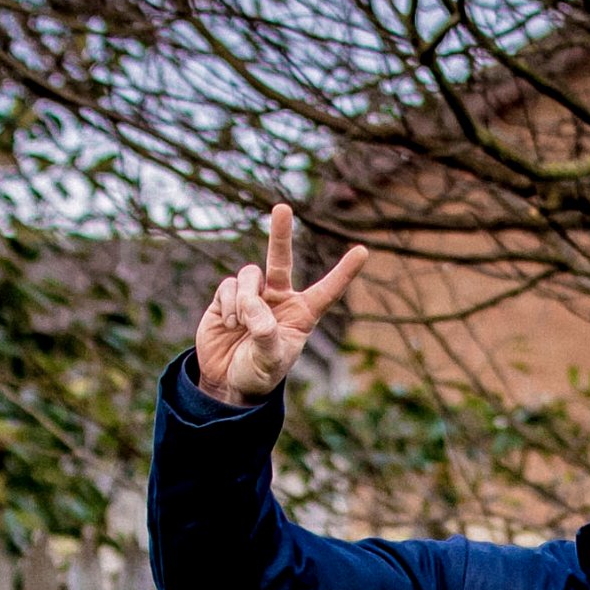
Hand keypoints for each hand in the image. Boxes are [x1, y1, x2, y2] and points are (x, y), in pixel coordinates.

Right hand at [193, 203, 370, 406]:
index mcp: (301, 315)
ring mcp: (253, 295)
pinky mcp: (227, 297)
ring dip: (245, 299)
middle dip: (280, 234)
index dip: (344, 273)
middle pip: (281, 259)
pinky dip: (228, 304)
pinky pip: (229, 286)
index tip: (363, 251)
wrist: (227, 382)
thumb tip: (254, 311)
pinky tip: (228, 324)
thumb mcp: (269, 362)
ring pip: (250, 275)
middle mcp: (279, 299)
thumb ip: (266, 336)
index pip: (326, 291)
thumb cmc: (258, 373)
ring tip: (241, 324)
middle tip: (282, 208)